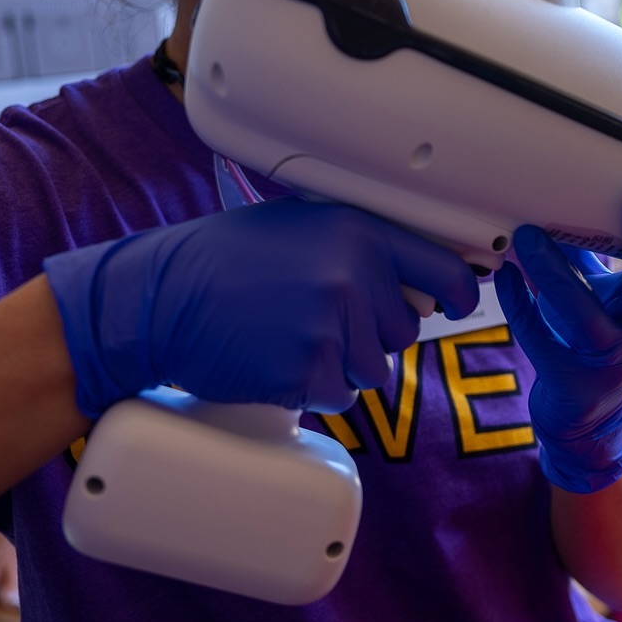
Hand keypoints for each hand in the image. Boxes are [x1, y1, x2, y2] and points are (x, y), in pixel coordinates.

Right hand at [44, 197, 480, 417]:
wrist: (161, 298)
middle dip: (371, 335)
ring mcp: (331, 325)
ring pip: (374, 370)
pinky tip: (279, 361)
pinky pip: (340, 397)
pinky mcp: (307, 370)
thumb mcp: (306, 224)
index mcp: (360, 233)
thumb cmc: (230, 259)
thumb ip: (365, 246)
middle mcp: (354, 276)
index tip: (457, 305)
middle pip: (405, 332)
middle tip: (318, 319)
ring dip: (343, 366)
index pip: (445, 272)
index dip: (460, 294)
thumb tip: (423, 276)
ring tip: (293, 337)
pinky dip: (315, 390)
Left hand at [495, 190, 621, 492]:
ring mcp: (603, 360)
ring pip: (585, 318)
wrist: (582, 418)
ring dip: (556, 275)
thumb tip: (574, 186)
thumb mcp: (605, 294)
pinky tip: (505, 278)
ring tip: (527, 235)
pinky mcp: (567, 380)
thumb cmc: (593, 337)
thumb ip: (594, 250)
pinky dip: (520, 307)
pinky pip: (540, 340)